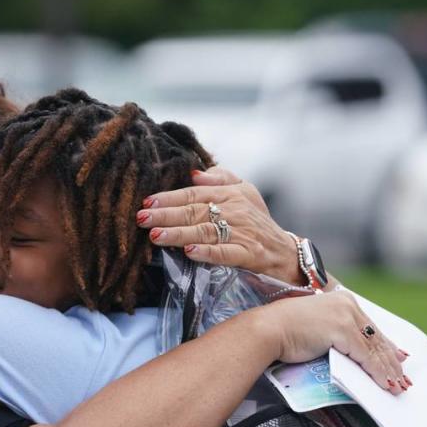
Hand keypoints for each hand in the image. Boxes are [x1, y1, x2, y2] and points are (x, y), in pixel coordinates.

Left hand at [136, 166, 303, 285]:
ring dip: (179, 234)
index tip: (146, 202)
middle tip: (141, 218)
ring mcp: (241, 233)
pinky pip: (226, 253)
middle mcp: (234, 211)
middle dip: (166, 215)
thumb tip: (195, 172)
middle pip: (195, 212)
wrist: (286, 251)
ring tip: (156, 236)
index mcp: (229, 194)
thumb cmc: (258, 220)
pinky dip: (208, 253)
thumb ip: (221, 178)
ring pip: (206, 232)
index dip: (169, 197)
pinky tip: (189, 252)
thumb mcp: (245, 191)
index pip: (194, 194)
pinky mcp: (249, 254)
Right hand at [257, 290, 410, 393]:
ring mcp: (346, 317)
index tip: (397, 360)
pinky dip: (378, 373)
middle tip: (402, 378)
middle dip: (391, 361)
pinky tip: (384, 383)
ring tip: (396, 385)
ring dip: (388, 370)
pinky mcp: (343, 332)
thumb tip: (355, 351)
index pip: (370, 327)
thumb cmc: (283, 330)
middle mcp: (348, 305)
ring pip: (375, 349)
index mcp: (342, 299)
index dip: (385, 346)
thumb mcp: (317, 327)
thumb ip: (337, 333)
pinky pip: (366, 357)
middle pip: (376, 338)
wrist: (268, 329)